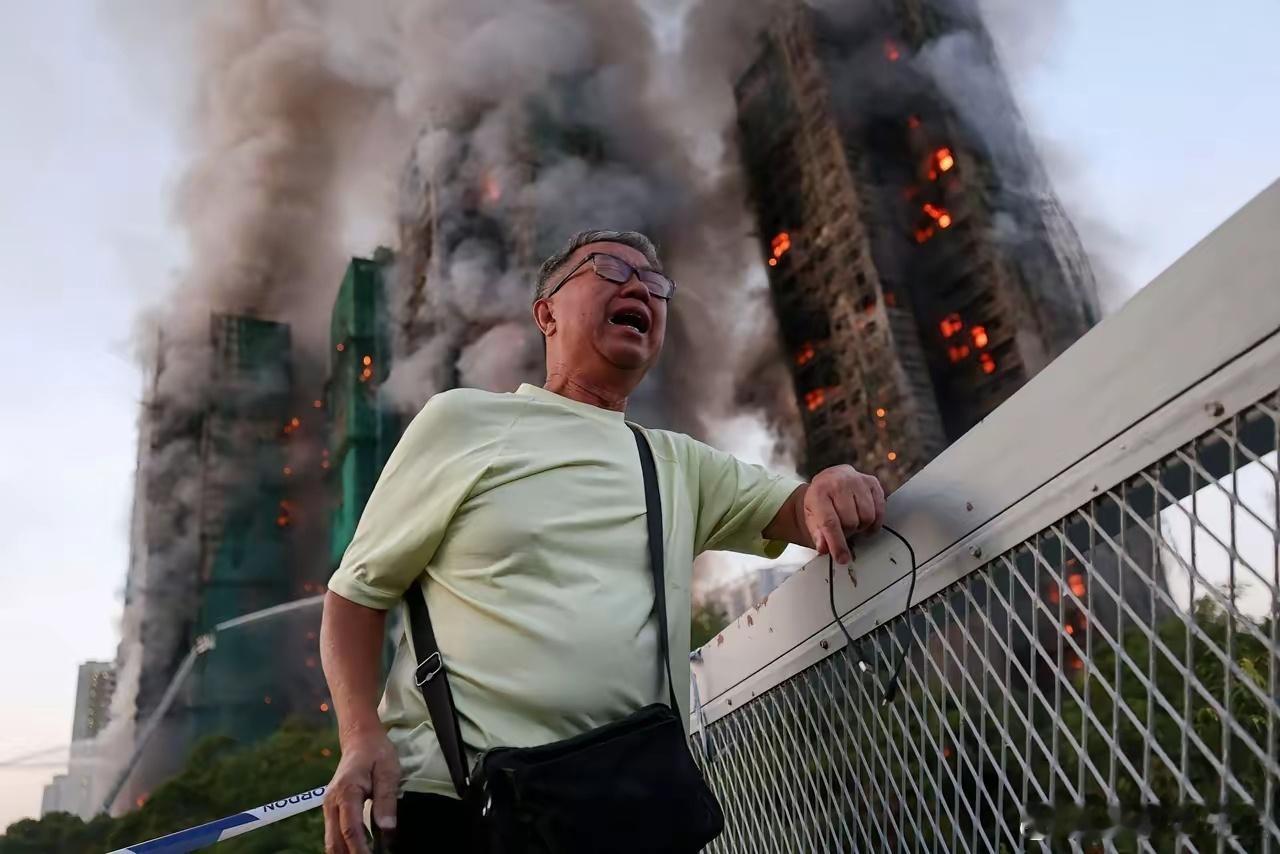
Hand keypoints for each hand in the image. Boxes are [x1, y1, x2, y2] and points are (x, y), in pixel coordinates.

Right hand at [323, 729, 400, 853]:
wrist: (359, 738)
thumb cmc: (376, 752)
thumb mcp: (388, 771)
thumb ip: (386, 799)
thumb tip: (387, 828)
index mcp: (347, 791)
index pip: (350, 829)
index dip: (361, 850)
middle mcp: (331, 802)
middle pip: (335, 841)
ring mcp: (328, 806)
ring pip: (331, 840)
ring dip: (345, 853)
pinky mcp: (331, 809)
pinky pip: (333, 834)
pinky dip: (343, 846)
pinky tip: (358, 851)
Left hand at [803, 465, 885, 563]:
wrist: (829, 480)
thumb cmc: (820, 501)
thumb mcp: (812, 517)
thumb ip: (818, 535)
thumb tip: (824, 549)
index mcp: (819, 492)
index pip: (830, 522)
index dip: (837, 543)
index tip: (842, 558)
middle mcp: (839, 483)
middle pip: (851, 522)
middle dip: (848, 532)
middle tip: (843, 530)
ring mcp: (857, 480)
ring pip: (867, 517)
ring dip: (861, 526)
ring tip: (853, 522)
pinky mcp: (872, 482)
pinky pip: (880, 510)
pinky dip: (874, 520)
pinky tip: (865, 520)